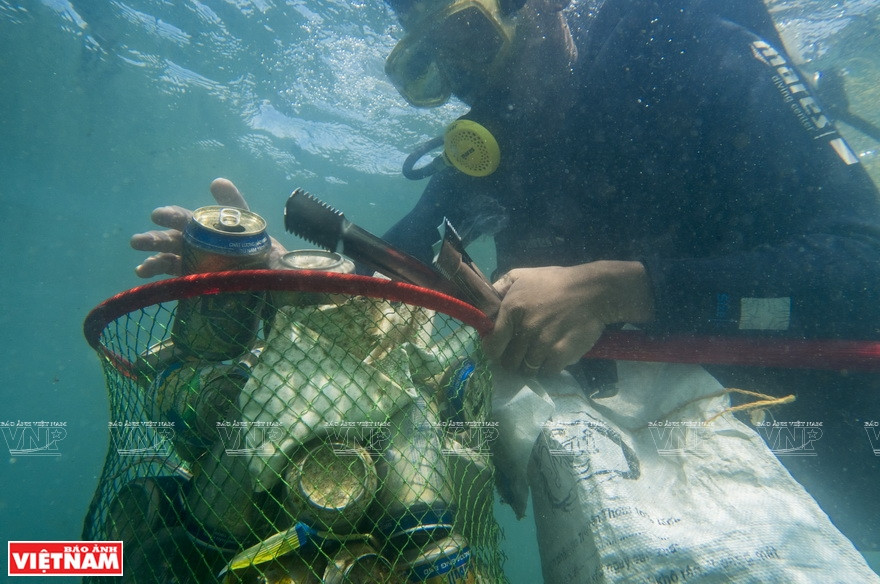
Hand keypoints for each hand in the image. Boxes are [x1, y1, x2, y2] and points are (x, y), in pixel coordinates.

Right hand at [130, 178, 285, 276]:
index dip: (171, 216)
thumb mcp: (250, 224)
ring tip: (141, 267)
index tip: (158, 216)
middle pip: (172, 240)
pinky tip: (145, 276)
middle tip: (138, 242)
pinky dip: (158, 276)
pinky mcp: (195, 281)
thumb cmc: (263, 249)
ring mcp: (195, 263)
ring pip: (169, 259)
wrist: (276, 277)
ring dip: (153, 260)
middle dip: (154, 240)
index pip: (185, 219)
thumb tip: (217, 181)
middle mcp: (197, 244)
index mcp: (207, 228)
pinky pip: (174, 278)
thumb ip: (234, 205)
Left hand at [482, 261, 653, 374]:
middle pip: (508, 362)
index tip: (499, 349)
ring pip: (526, 370)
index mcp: (511, 310)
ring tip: (537, 355)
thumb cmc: (556, 281)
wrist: (593, 290)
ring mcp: (543, 343)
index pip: (492, 345)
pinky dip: (548, 369)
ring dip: (530, 366)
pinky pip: (546, 372)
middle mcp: (524, 329)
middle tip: (521, 353)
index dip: (494, 350)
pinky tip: (552, 357)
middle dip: (512, 360)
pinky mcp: (561, 354)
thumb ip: (498, 288)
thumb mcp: (522, 275)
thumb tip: (483, 303)